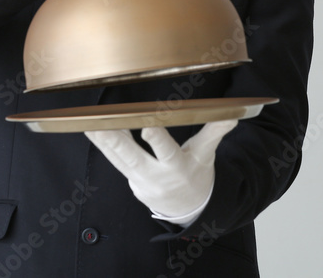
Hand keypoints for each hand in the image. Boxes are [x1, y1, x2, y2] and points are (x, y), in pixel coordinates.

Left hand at [86, 120, 237, 220]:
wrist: (187, 209)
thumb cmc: (197, 175)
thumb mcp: (207, 155)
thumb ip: (215, 132)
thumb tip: (233, 114)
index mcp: (177, 168)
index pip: (166, 153)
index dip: (157, 140)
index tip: (146, 126)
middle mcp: (156, 176)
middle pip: (132, 158)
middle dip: (115, 142)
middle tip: (100, 125)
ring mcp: (140, 181)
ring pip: (118, 160)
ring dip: (102, 142)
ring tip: (88, 123)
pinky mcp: (131, 181)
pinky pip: (115, 161)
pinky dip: (105, 146)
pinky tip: (94, 129)